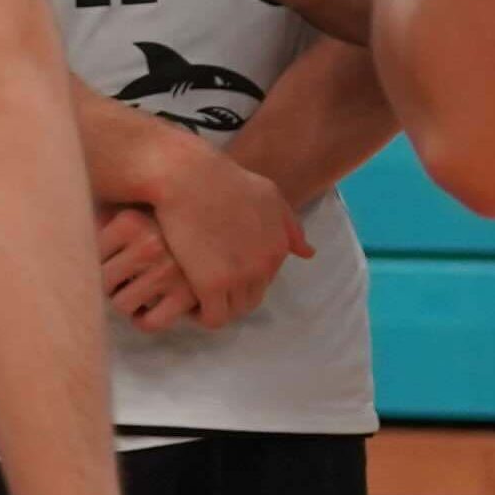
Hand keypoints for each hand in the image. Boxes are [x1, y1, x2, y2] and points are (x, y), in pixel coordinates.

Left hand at [102, 205, 203, 331]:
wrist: (215, 216)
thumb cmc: (162, 217)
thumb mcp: (129, 207)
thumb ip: (98, 219)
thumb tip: (60, 234)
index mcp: (129, 220)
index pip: (90, 257)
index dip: (98, 262)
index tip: (110, 257)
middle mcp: (148, 243)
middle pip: (103, 283)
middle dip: (111, 283)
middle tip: (123, 276)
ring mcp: (169, 270)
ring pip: (122, 305)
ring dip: (126, 302)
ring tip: (136, 289)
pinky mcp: (187, 294)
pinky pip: (149, 323)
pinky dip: (144, 320)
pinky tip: (148, 307)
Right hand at [138, 141, 305, 327]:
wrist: (187, 176)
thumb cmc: (223, 179)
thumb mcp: (268, 194)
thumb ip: (289, 224)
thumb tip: (308, 252)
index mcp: (279, 245)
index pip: (266, 278)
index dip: (244, 275)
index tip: (224, 268)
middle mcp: (265, 264)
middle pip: (252, 298)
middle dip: (234, 293)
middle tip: (210, 283)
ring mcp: (239, 276)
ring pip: (234, 311)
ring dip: (219, 305)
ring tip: (199, 294)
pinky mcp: (211, 284)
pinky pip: (214, 318)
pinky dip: (203, 315)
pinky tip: (191, 301)